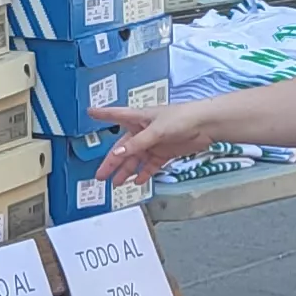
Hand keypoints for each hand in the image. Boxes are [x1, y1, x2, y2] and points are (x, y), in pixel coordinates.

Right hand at [93, 99, 224, 185]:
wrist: (205, 125)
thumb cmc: (181, 117)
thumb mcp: (155, 130)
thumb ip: (137, 144)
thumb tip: (118, 154)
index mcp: (138, 118)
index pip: (116, 115)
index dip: (102, 114)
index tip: (90, 112)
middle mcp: (143, 131)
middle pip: (123, 148)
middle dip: (111, 162)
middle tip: (101, 175)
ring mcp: (154, 143)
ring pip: (136, 160)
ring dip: (126, 171)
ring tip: (116, 184)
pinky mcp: (164, 153)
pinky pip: (150, 165)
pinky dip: (144, 173)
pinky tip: (138, 181)